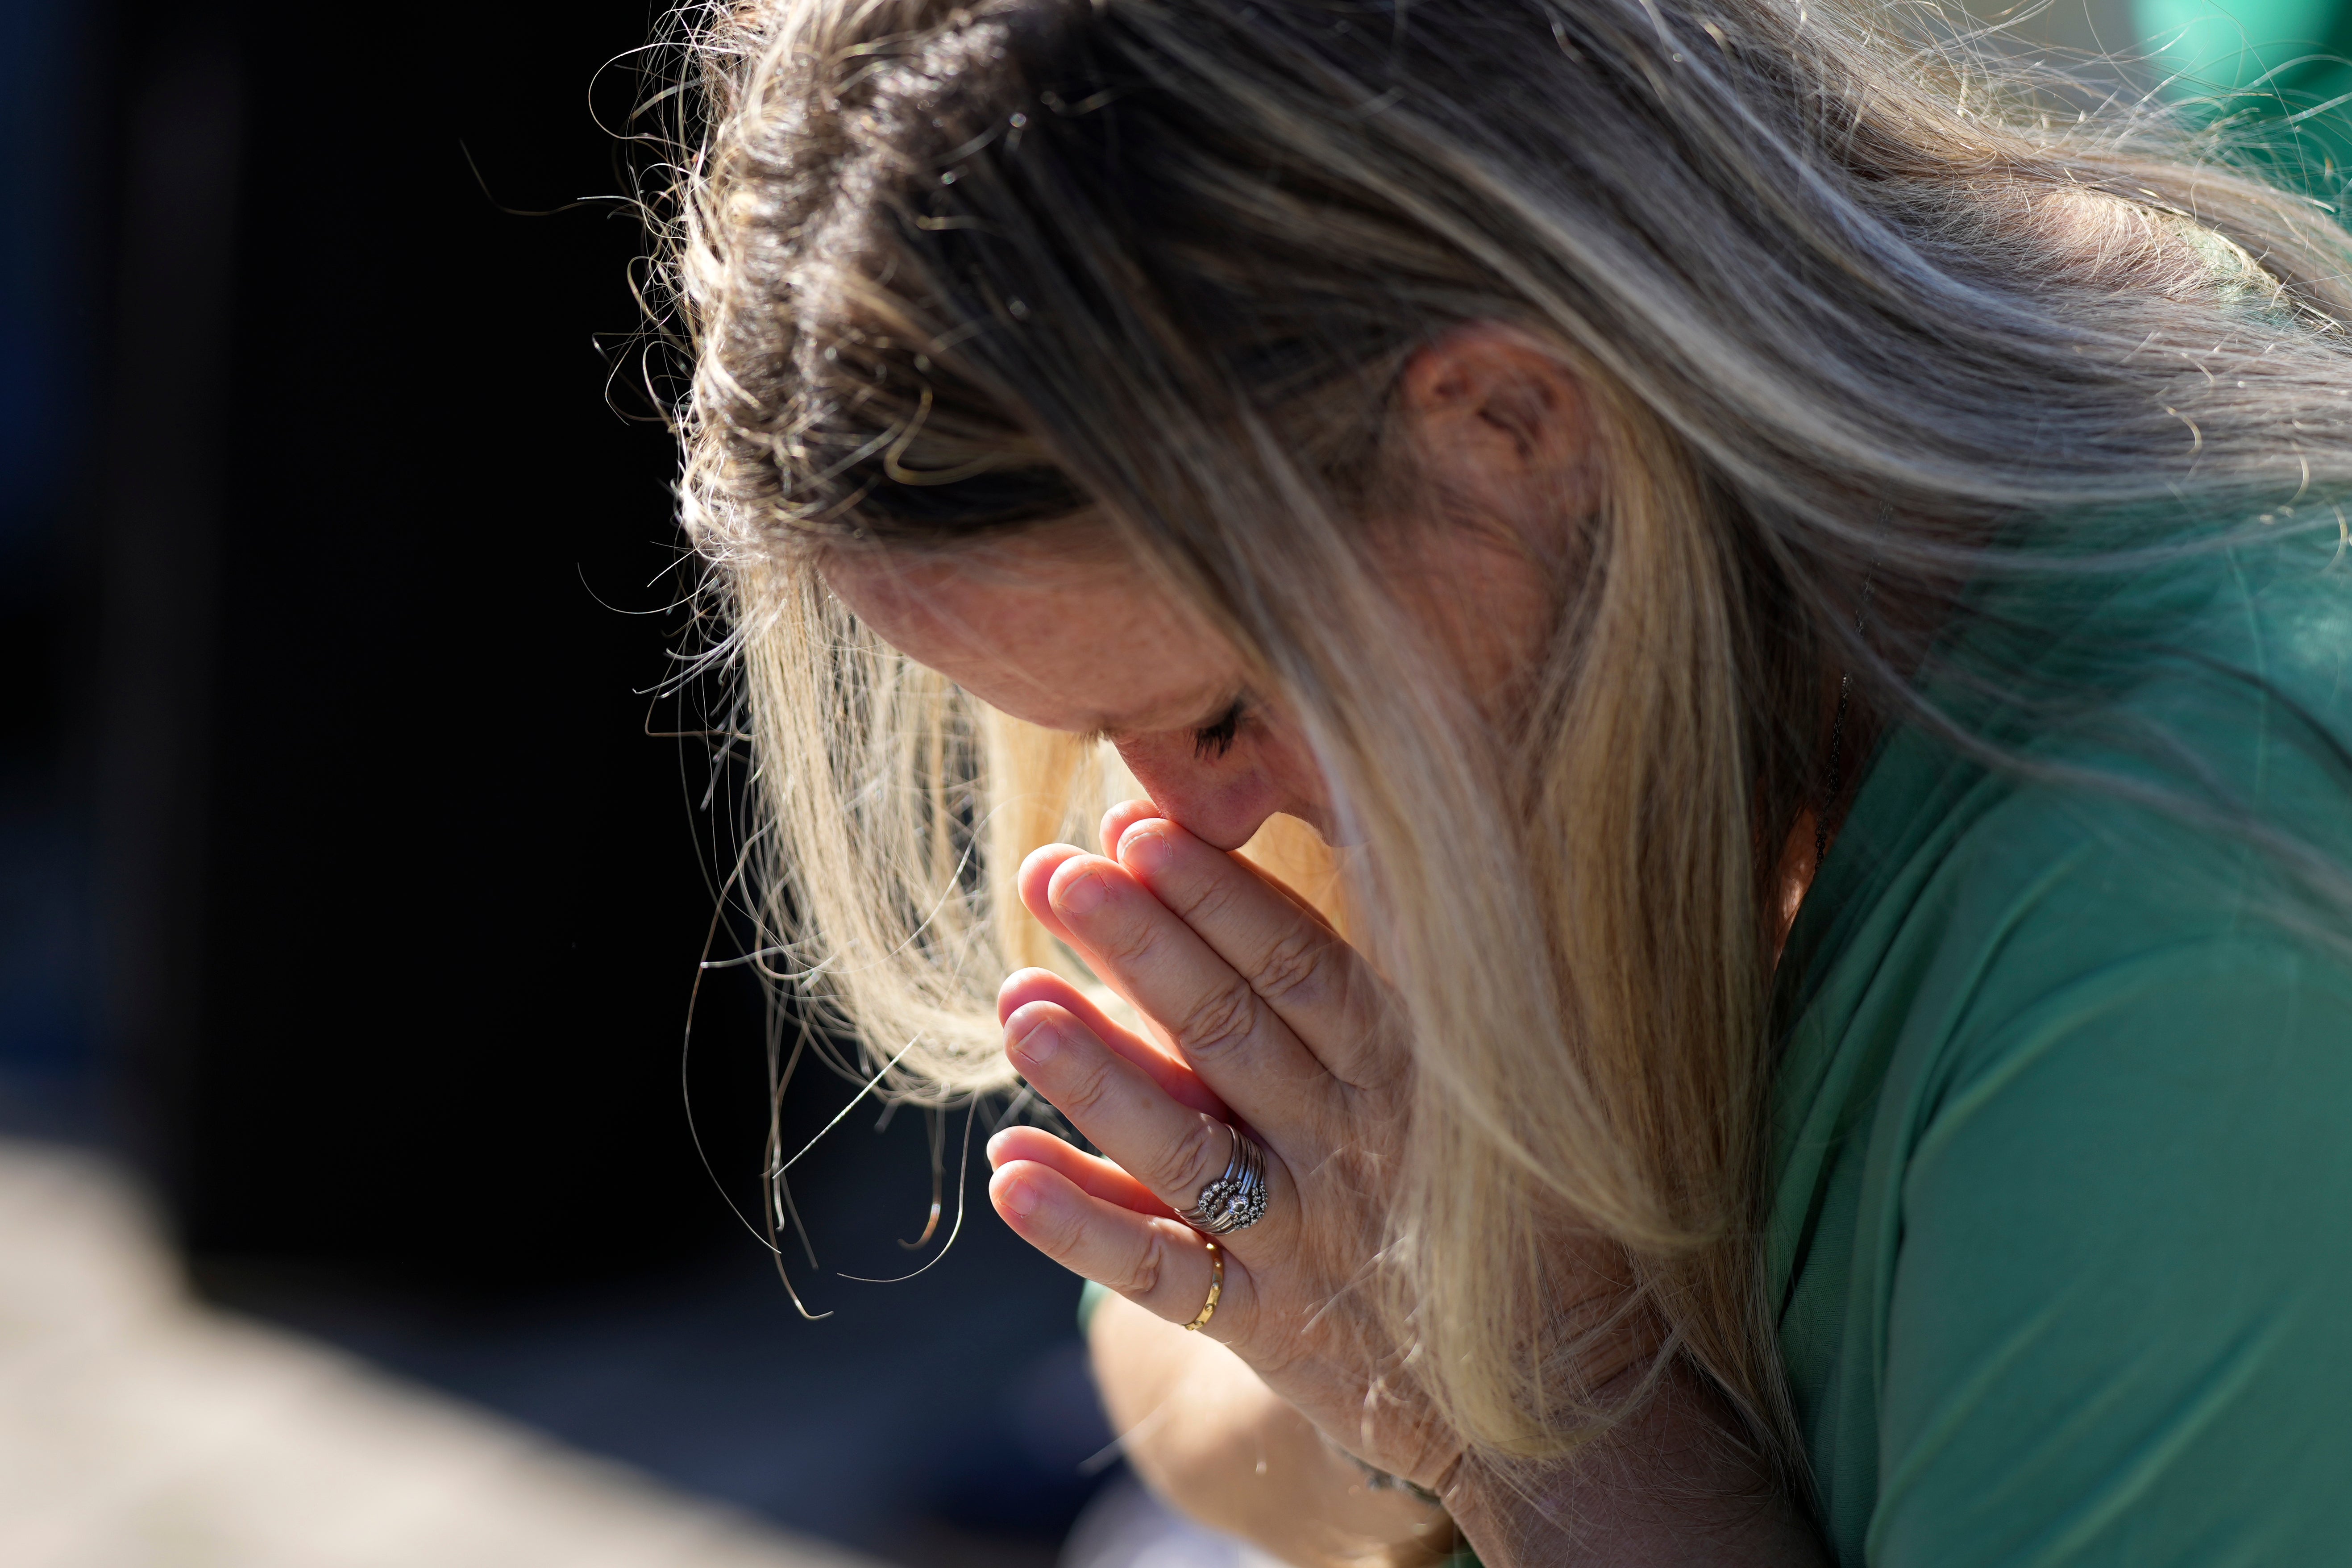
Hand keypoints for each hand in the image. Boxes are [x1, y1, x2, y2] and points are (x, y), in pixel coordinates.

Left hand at [983, 805, 1455, 1488]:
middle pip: (1232, 1034)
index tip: (1137, 829)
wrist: (1570, 1382)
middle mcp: (1353, 1146)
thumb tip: (1311, 878)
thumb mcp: (1484, 1080)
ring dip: (1097, 1076)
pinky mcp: (1267, 1325)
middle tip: (1055, 873)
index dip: (1218, 896)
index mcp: (1408, 1069)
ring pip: (1188, 1148)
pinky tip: (1006, 1175)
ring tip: (1016, 1005)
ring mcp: (1306, 1239)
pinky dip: (1082, 1226)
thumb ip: (1393, 993)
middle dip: (1142, 948)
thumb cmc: (1510, 1202)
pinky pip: (1162, 1273)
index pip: (1303, 964)